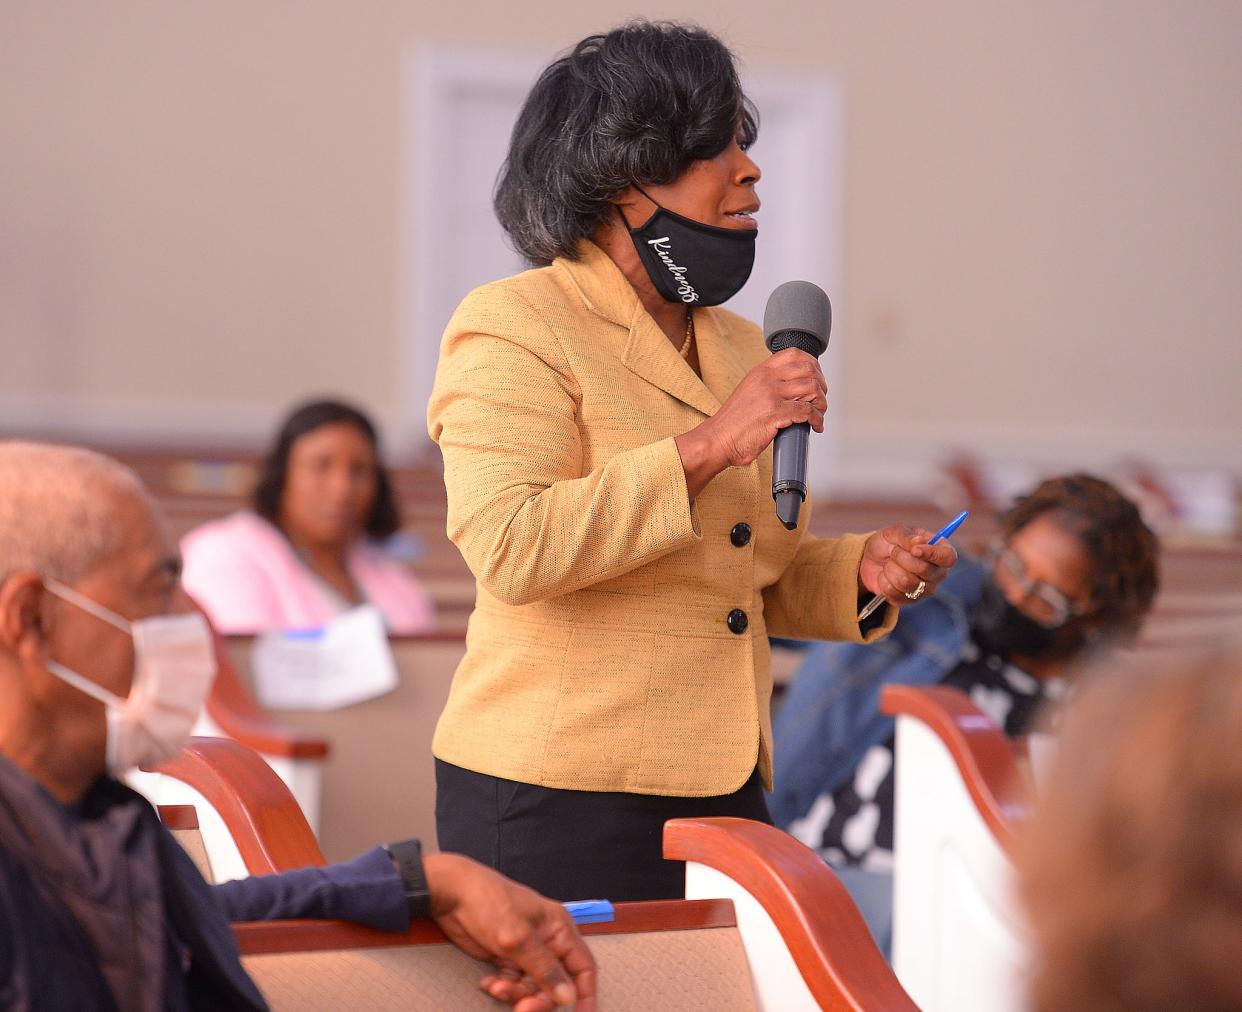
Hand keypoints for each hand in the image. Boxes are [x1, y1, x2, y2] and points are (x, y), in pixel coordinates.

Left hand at [424, 853, 595, 1009]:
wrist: (452, 896)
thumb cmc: (489, 903)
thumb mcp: (518, 939)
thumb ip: (544, 969)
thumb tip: (568, 995)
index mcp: (559, 929)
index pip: (583, 966)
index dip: (585, 993)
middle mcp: (547, 941)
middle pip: (555, 983)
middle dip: (539, 998)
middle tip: (522, 1009)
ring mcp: (526, 951)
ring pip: (532, 987)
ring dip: (515, 993)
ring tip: (496, 987)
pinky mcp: (507, 958)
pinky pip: (513, 983)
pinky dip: (502, 988)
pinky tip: (488, 982)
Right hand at [676, 349, 826, 497]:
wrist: (717, 440)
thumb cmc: (733, 423)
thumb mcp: (749, 392)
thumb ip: (768, 385)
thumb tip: (794, 390)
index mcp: (760, 372)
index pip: (794, 353)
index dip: (812, 364)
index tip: (816, 378)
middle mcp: (766, 379)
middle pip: (808, 370)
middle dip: (821, 386)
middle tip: (820, 399)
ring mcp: (771, 395)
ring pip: (812, 389)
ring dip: (821, 403)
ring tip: (818, 414)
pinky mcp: (775, 413)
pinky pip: (807, 411)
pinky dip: (817, 419)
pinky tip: (815, 426)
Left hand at [859, 525, 957, 609]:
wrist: (871, 559)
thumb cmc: (889, 542)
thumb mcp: (894, 532)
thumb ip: (907, 536)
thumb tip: (919, 542)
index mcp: (940, 551)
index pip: (948, 557)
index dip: (932, 554)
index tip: (914, 550)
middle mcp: (937, 573)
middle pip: (924, 569)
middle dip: (901, 556)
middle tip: (894, 550)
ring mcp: (924, 590)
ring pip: (905, 581)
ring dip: (890, 568)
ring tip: (889, 563)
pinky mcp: (908, 601)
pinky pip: (892, 592)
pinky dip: (883, 580)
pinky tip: (885, 575)